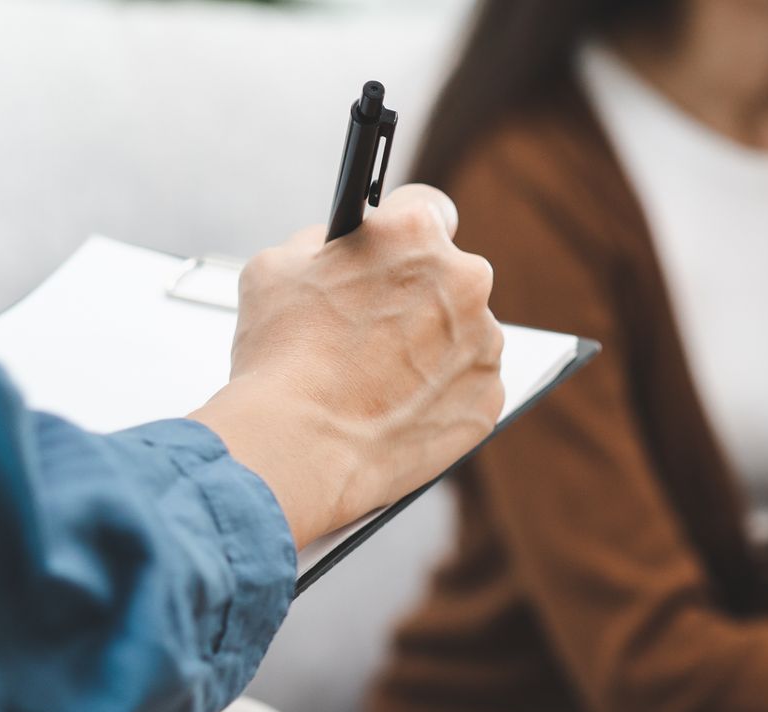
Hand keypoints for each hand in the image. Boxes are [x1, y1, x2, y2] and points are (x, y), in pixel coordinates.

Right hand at [193, 184, 506, 546]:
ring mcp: (485, 344)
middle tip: (376, 324)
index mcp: (416, 233)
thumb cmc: (283, 356)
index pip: (426, 208)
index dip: (404, 230)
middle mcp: (466, 282)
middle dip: (419, 292)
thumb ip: (325, 243)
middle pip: (450, 275)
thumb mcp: (278, 266)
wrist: (303, 447)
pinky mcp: (490, 399)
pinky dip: (442, 393)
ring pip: (463, 332)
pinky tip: (399, 407)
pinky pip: (469, 385)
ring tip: (381, 375)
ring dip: (434, 345)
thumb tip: (344, 245)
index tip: (397, 248)